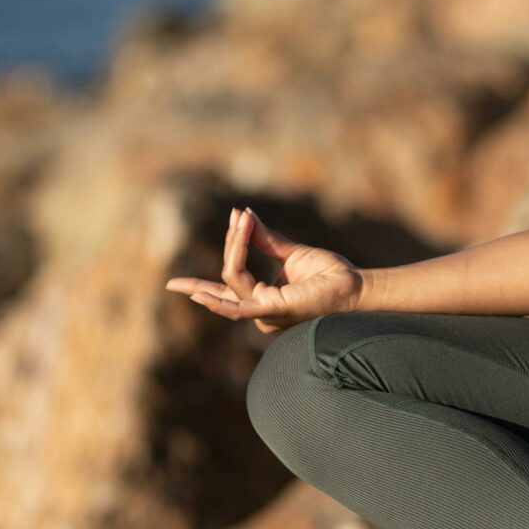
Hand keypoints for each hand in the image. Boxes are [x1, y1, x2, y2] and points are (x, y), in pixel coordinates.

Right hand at [164, 206, 364, 334]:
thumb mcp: (291, 252)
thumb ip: (265, 239)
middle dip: (197, 283)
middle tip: (172, 282)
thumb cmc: (329, 273)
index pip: (229, 283)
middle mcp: (260, 310)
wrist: (355, 285)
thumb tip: (244, 216)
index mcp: (263, 298)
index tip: (235, 216)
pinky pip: (237, 307)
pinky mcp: (272, 311)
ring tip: (237, 221)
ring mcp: (264, 313)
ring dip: (234, 247)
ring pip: (232, 279)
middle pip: (226, 282)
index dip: (223, 256)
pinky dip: (217, 300)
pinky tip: (199, 296)